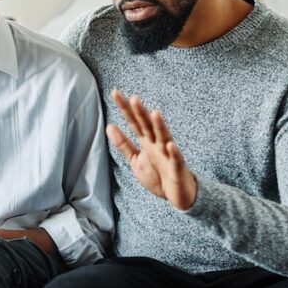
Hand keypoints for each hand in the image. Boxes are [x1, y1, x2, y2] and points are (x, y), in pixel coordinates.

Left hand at [106, 90, 197, 210]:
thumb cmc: (158, 176)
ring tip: (155, 114)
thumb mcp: (135, 160)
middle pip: (148, 126)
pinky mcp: (177, 168)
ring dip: (160, 126)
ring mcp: (168, 155)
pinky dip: (174, 152)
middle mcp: (158, 144)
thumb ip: (123, 144)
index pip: (134, 122)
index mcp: (146, 142)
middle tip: (134, 99)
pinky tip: (170, 144)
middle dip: (141, 113)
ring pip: (164, 137)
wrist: (177, 195)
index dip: (125, 109)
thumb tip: (109, 126)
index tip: (115, 93)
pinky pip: (176, 159)